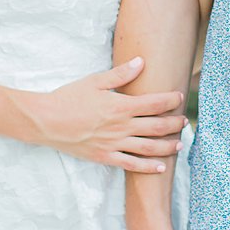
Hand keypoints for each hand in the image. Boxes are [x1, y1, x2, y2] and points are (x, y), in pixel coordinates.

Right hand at [14, 56, 183, 172]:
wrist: (46, 121)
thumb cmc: (68, 98)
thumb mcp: (94, 81)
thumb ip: (120, 74)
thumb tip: (141, 62)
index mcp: (121, 105)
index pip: (155, 103)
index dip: (171, 100)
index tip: (179, 97)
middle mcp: (122, 126)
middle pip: (157, 126)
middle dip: (174, 124)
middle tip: (184, 122)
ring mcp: (114, 143)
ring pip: (149, 147)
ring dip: (168, 146)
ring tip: (179, 144)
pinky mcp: (105, 157)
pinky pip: (132, 164)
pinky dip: (149, 167)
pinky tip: (161, 167)